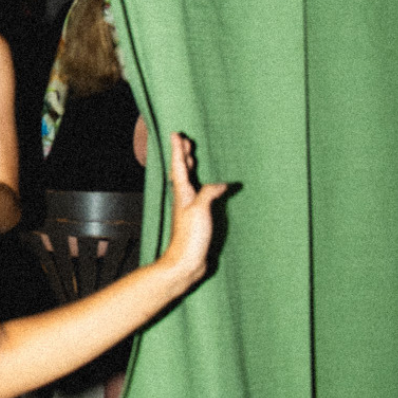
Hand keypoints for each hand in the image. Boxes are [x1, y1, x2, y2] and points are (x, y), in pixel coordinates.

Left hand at [160, 133, 226, 290]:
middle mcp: (184, 199)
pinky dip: (202, 185)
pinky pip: (199, 195)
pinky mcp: (196, 219)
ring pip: (189, 182)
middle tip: (186, 140)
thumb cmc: (189, 238)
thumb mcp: (199, 211)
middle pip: (183, 171)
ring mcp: (189, 209)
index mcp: (182, 194)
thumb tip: (221, 184)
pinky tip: (208, 188)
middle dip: (184, 155)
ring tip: (192, 156)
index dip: (178, 150)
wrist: (185, 263)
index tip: (176, 134)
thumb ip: (208, 193)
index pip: (179, 166)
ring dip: (190, 168)